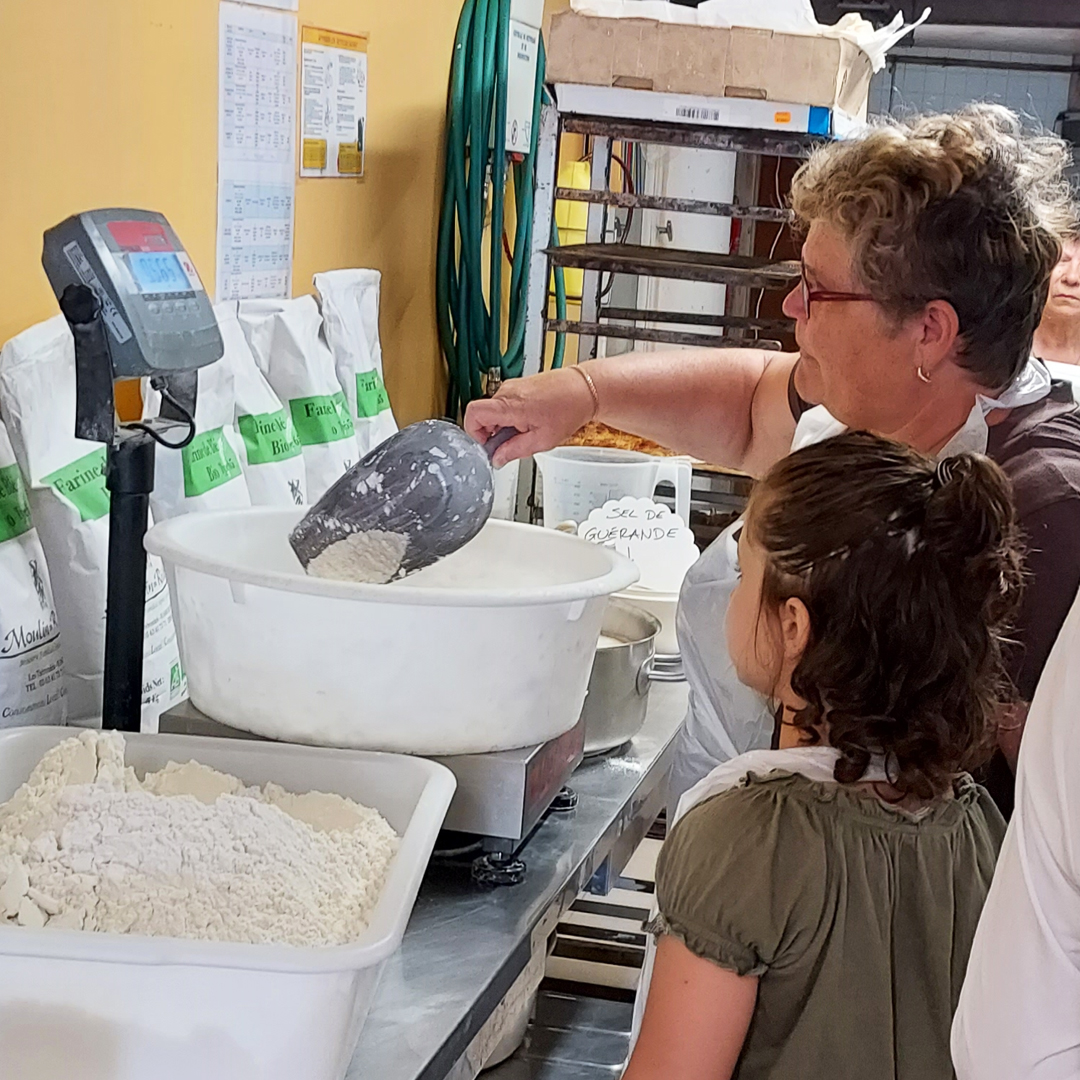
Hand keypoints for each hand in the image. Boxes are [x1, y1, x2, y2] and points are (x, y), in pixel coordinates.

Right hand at [464, 368, 595, 466]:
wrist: (585, 388)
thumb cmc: (569, 409)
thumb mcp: (541, 440)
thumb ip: (514, 451)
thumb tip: (498, 459)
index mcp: (509, 405)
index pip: (472, 414)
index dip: (474, 433)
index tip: (487, 445)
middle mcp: (507, 391)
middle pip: (483, 415)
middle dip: (494, 433)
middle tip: (513, 443)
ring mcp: (512, 386)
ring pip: (495, 411)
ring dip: (504, 426)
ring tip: (528, 430)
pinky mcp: (519, 385)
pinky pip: (505, 404)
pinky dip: (512, 416)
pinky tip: (531, 421)